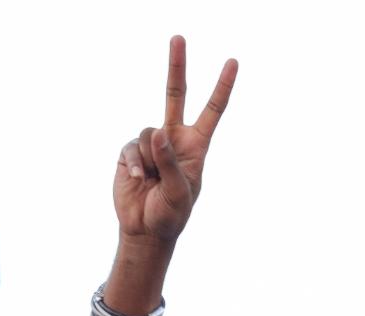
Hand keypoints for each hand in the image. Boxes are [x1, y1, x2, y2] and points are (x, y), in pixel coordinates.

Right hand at [114, 36, 237, 253]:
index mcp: (196, 146)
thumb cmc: (171, 214)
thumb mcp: (180, 192)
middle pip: (175, 95)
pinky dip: (137, 163)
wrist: (145, 230)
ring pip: (149, 132)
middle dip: (177, 66)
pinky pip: (133, 147)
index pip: (212, 110)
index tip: (233, 62)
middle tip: (178, 37)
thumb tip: (157, 132)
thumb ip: (172, 162)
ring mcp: (151, 143)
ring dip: (151, 159)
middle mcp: (174, 138)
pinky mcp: (131, 150)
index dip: (222, 87)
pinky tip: (140, 180)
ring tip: (154, 182)